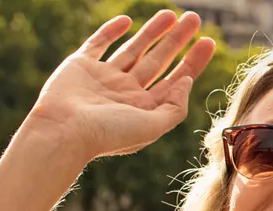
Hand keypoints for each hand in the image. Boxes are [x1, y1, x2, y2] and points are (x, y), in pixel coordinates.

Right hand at [21, 10, 216, 161]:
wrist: (63, 132)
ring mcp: (103, 78)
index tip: (209, 41)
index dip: (193, 61)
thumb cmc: (108, 134)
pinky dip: (111, 31)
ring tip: (171, 14)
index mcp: (144, 108)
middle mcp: (125, 92)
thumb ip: (174, 106)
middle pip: (158, 60)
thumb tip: (187, 81)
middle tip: (194, 19)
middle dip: (177, 40)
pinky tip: (127, 20)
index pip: (175, 80)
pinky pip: (98, 44)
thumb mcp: (153, 126)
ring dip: (152, 31)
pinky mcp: (80, 66)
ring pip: (133, 49)